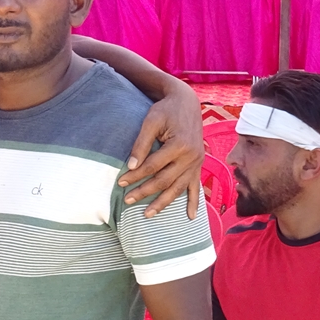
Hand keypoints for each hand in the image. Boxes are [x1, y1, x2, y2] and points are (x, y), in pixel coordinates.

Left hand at [119, 84, 203, 218]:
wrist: (187, 102)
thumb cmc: (166, 110)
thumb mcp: (151, 121)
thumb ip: (141, 144)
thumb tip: (131, 166)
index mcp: (180, 145)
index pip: (152, 166)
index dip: (135, 175)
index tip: (120, 182)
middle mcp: (191, 156)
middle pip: (164, 180)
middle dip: (145, 192)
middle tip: (127, 200)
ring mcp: (197, 162)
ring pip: (178, 188)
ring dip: (163, 203)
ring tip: (148, 215)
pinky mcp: (198, 165)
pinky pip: (196, 187)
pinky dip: (194, 202)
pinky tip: (190, 217)